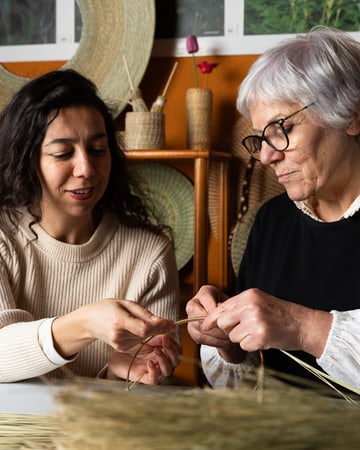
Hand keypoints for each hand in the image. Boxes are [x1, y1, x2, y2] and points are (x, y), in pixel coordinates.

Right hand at [52, 298, 175, 356]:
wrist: (90, 321)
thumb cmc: (108, 308)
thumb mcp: (126, 303)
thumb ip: (144, 313)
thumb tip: (164, 322)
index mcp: (119, 321)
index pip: (144, 329)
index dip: (159, 327)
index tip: (171, 322)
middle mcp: (118, 336)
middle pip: (146, 334)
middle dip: (159, 328)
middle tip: (169, 322)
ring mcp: (119, 344)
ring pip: (145, 338)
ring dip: (151, 330)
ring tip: (144, 320)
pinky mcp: (121, 349)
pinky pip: (139, 341)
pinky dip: (143, 334)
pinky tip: (136, 327)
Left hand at [107, 334, 181, 383]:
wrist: (115, 350)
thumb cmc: (131, 340)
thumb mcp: (145, 332)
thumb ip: (157, 329)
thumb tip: (170, 324)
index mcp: (163, 349)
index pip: (177, 350)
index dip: (175, 343)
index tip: (168, 334)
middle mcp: (160, 360)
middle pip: (176, 361)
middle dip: (172, 351)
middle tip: (165, 341)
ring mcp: (152, 369)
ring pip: (167, 371)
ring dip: (165, 360)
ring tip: (157, 351)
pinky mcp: (142, 376)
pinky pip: (154, 380)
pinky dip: (154, 372)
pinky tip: (150, 363)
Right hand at [186, 285, 229, 347]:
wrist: (229, 321)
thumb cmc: (231, 310)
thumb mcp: (232, 305)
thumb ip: (227, 308)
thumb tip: (222, 315)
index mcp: (205, 292)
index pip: (205, 298)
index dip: (214, 309)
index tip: (225, 317)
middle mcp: (194, 303)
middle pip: (197, 314)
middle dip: (213, 325)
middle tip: (226, 330)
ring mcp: (191, 317)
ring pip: (198, 327)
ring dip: (215, 335)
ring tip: (228, 337)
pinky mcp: (192, 330)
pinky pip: (199, 338)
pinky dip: (213, 341)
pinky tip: (223, 341)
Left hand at [205, 288, 331, 357]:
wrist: (303, 324)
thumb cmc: (280, 314)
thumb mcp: (258, 301)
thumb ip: (238, 306)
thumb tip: (215, 315)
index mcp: (248, 295)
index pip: (221, 308)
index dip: (211, 318)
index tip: (204, 325)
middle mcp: (250, 306)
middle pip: (222, 322)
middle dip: (229, 329)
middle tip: (244, 329)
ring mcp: (255, 321)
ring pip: (233, 336)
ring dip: (243, 338)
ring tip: (258, 332)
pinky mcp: (260, 337)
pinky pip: (244, 346)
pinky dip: (252, 345)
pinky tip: (263, 339)